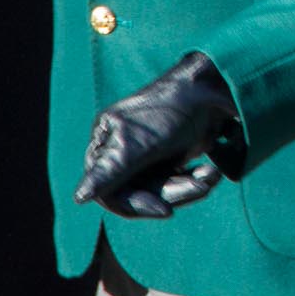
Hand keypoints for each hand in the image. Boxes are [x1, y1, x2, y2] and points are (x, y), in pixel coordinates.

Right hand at [74, 52, 238, 218]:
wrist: (214, 85)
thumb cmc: (172, 110)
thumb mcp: (141, 143)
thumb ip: (111, 171)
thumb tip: (80, 197)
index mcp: (107, 143)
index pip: (110, 191)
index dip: (137, 204)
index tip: (167, 210)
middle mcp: (122, 150)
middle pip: (140, 193)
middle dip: (173, 192)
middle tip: (201, 185)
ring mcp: (147, 154)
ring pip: (162, 191)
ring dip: (190, 186)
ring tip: (211, 175)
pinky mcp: (169, 156)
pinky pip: (177, 182)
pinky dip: (196, 179)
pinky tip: (212, 171)